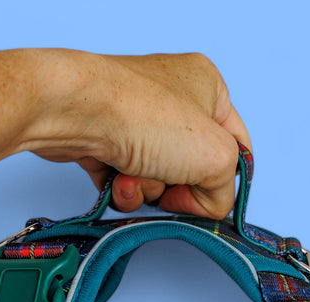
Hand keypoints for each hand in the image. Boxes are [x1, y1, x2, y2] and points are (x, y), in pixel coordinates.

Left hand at [25, 51, 250, 217]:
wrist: (73, 112)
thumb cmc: (143, 116)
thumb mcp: (215, 158)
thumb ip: (225, 189)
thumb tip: (207, 205)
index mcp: (208, 88)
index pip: (236, 146)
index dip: (226, 179)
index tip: (211, 198)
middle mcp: (173, 100)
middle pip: (194, 169)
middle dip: (179, 187)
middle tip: (170, 184)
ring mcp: (137, 120)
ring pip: (159, 180)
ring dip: (148, 189)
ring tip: (133, 174)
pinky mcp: (107, 141)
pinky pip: (127, 181)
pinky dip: (123, 188)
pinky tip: (114, 178)